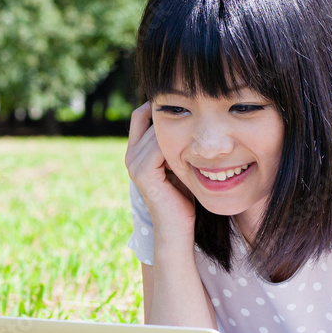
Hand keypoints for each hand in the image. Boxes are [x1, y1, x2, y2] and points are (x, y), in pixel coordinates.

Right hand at [124, 101, 195, 239]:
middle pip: (151, 119)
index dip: (159, 106)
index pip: (141, 114)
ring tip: (201, 129)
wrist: (177, 228)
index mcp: (135, 151)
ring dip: (181, 129)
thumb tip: (192, 118)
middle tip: (199, 111)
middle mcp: (130, 155)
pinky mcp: (143, 172)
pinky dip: (179, 143)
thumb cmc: (183, 197)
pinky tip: (197, 148)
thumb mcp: (178, 164)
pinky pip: (160, 146)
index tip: (188, 104)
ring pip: (158, 131)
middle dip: (175, 116)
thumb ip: (175, 144)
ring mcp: (134, 163)